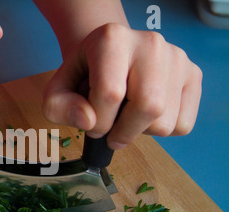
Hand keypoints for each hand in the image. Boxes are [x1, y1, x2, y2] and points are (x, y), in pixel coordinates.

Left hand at [41, 23, 201, 149]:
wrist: (108, 55)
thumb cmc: (83, 75)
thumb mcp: (57, 91)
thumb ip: (59, 108)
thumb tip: (89, 122)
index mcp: (112, 39)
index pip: (110, 94)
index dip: (97, 122)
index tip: (91, 123)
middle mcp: (150, 43)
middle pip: (148, 107)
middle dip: (123, 132)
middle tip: (109, 131)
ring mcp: (177, 58)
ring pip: (165, 122)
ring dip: (140, 132)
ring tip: (125, 114)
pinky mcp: (193, 75)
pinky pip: (182, 125)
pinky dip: (160, 131)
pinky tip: (143, 114)